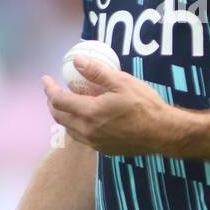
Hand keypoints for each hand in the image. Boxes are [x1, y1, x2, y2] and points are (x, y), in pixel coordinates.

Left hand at [42, 55, 179, 155]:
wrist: (162, 133)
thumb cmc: (144, 105)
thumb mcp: (122, 82)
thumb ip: (96, 72)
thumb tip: (76, 60)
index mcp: (89, 113)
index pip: (59, 101)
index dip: (49, 89)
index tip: (46, 79)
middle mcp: (87, 131)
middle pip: (59, 117)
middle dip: (52, 103)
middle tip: (54, 91)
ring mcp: (95, 143)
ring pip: (69, 129)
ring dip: (63, 115)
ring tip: (67, 103)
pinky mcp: (103, 150)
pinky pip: (82, 137)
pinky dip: (76, 126)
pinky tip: (85, 118)